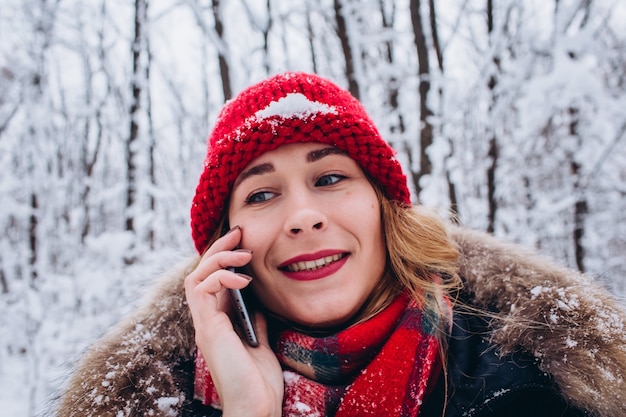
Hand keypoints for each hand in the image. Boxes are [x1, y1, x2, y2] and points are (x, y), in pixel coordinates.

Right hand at [184, 226, 283, 416]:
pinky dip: (221, 277)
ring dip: (218, 259)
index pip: (212, 281)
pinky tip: (244, 279)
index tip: (243, 242)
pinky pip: (202, 290)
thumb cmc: (259, 382)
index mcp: (218, 323)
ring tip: (243, 253)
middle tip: (238, 233)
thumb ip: (254, 323)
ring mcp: (205, 325)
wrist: (256, 407)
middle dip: (217, 249)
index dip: (224, 259)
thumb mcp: (260, 344)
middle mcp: (207, 321)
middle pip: (199, 273)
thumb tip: (257, 305)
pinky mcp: (208, 329)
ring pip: (195, 277)